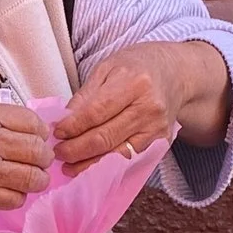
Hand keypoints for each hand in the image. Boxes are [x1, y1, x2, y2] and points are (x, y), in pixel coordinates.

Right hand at [0, 100, 51, 209]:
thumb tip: (25, 128)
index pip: (33, 122)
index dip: (40, 131)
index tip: (37, 136)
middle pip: (39, 151)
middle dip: (43, 155)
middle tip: (37, 157)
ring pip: (33, 178)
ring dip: (36, 177)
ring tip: (29, 175)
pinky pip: (15, 199)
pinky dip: (18, 195)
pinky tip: (9, 188)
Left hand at [52, 40, 230, 169]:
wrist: (177, 73)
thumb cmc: (139, 66)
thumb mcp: (108, 67)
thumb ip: (86, 95)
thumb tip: (64, 120)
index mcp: (135, 82)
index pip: (96, 111)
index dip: (73, 126)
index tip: (56, 133)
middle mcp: (149, 108)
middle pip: (105, 137)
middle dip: (76, 149)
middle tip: (57, 153)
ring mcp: (156, 128)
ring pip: (116, 154)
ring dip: (88, 164)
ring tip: (69, 166)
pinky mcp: (160, 142)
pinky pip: (128, 158)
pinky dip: (106, 166)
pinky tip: (90, 167)